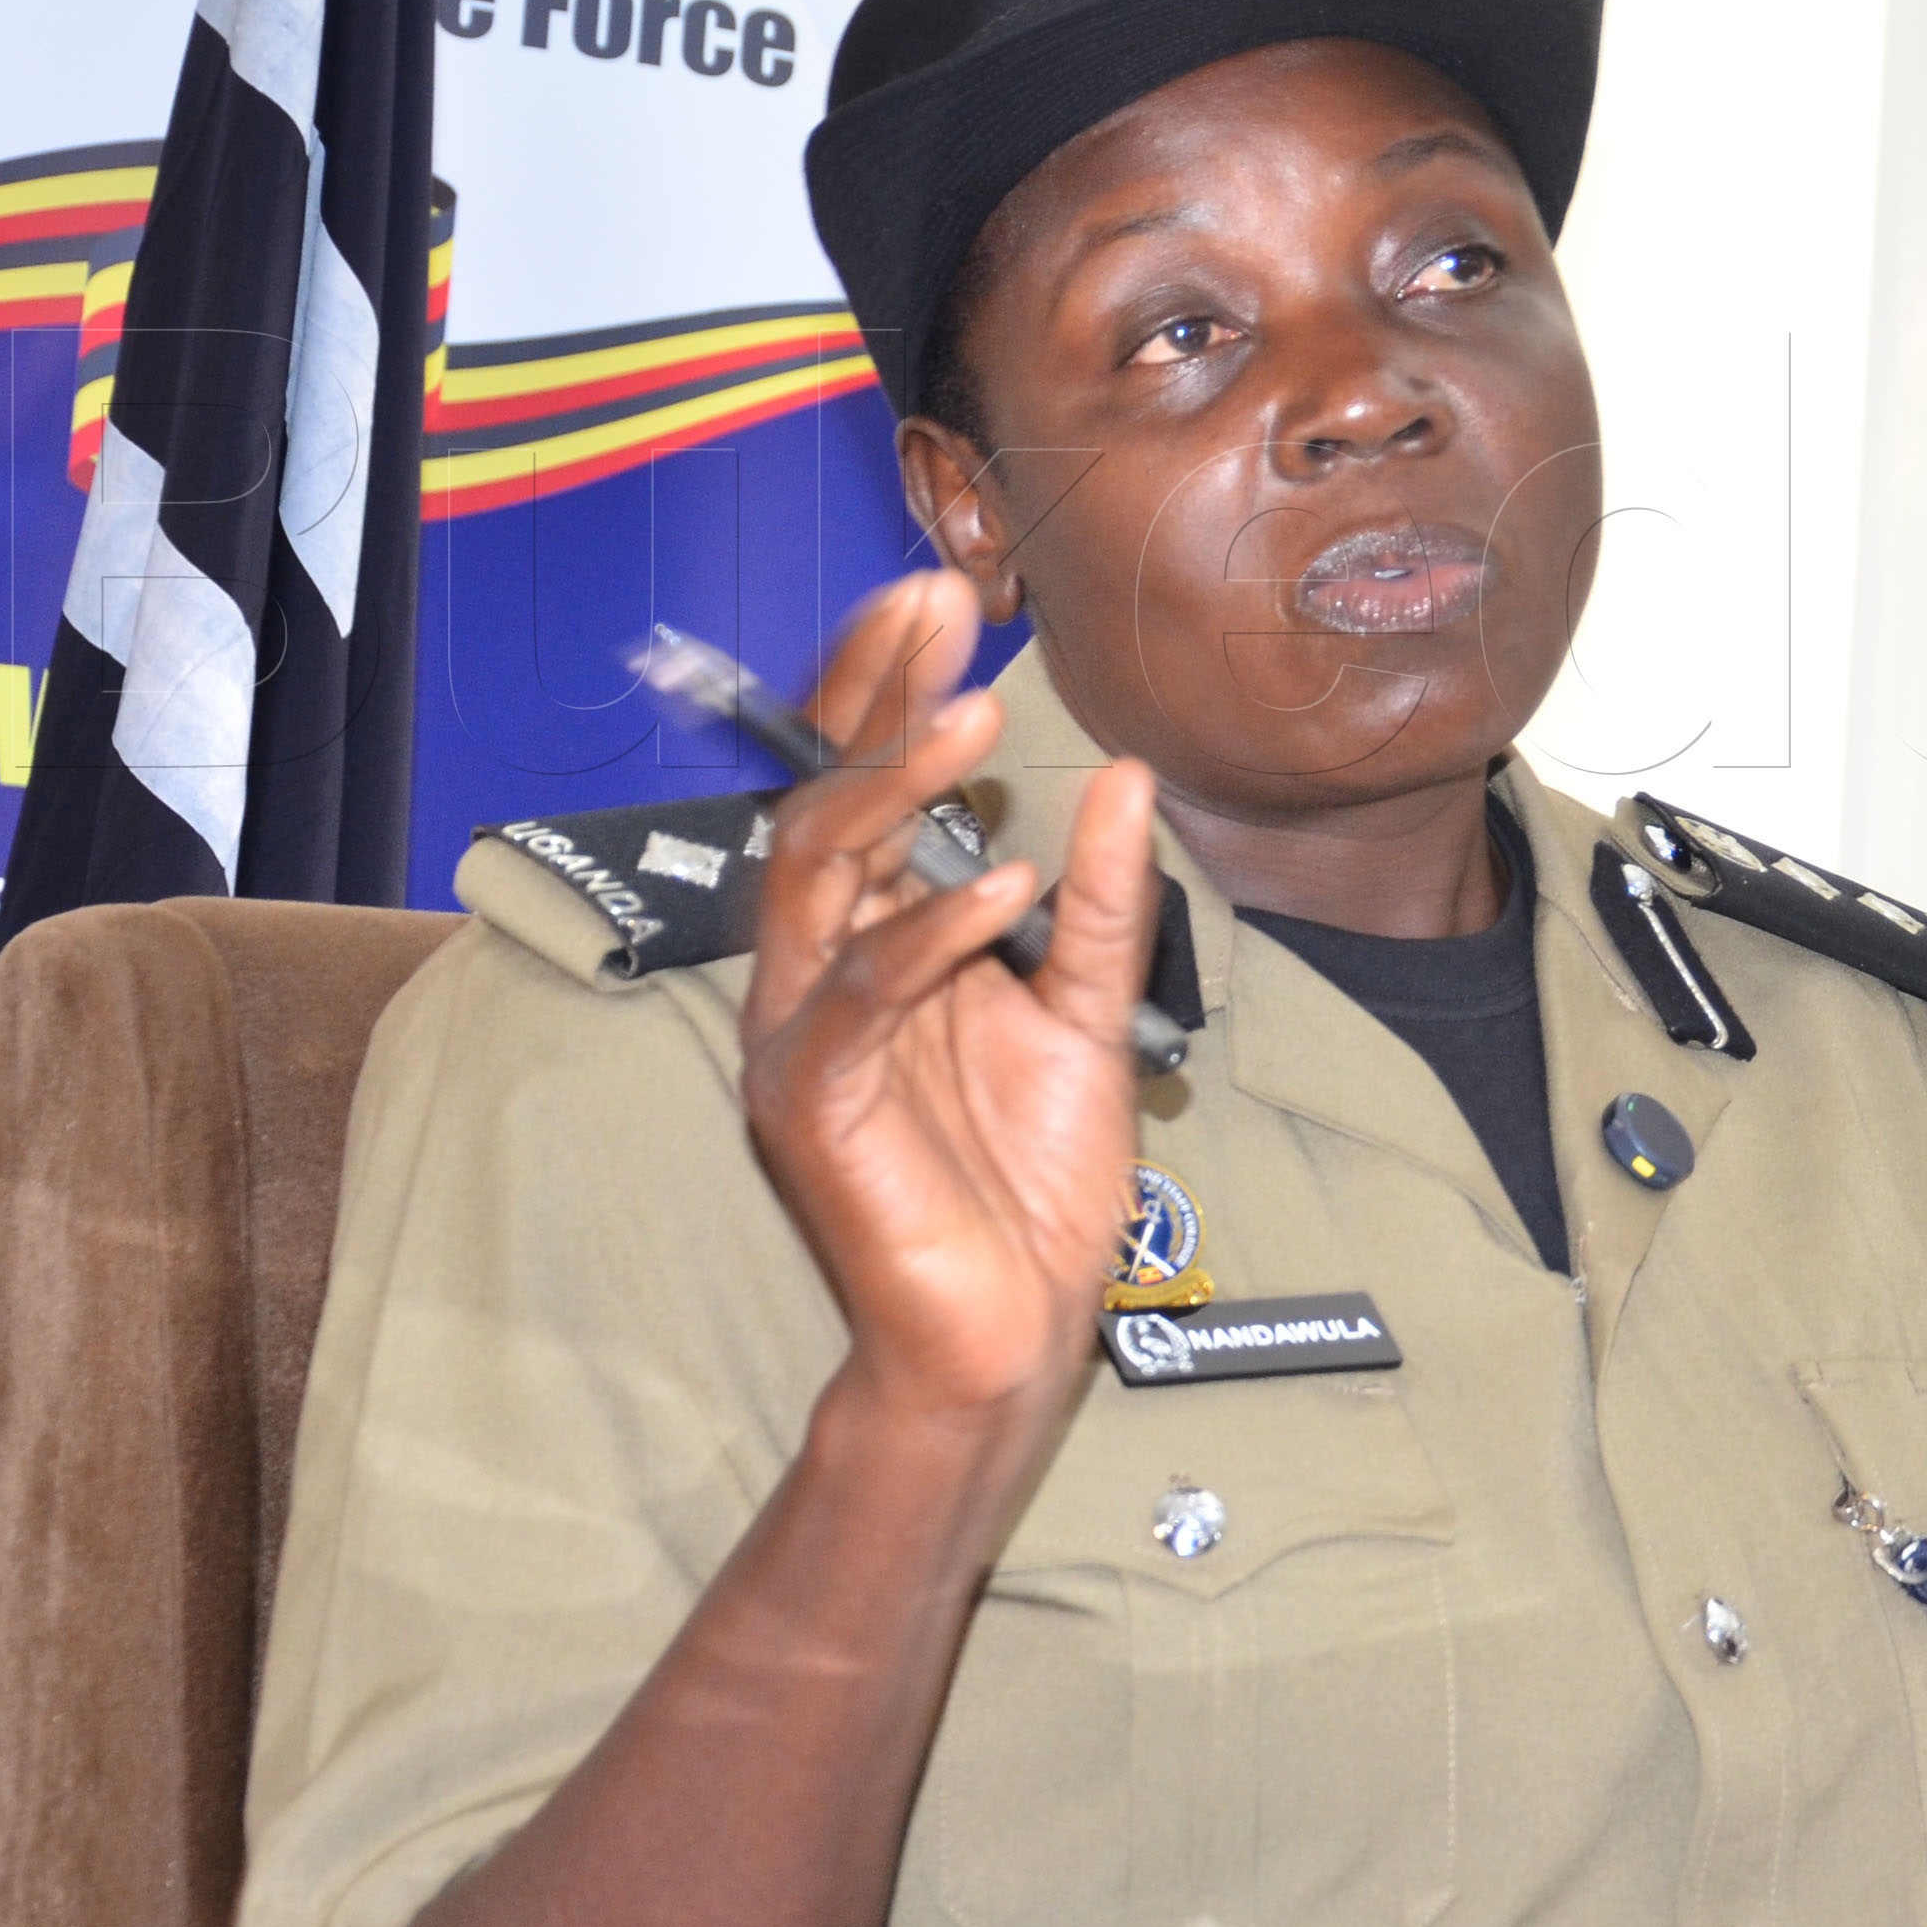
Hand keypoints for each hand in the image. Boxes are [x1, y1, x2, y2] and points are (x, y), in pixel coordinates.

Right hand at [738, 570, 1164, 1429]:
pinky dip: (927, 933)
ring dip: (891, 787)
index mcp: (876, 941)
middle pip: (823, 801)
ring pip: (815, 875)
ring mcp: (804, 1033)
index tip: (943, 595)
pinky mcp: (812, 1102)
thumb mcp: (1086, 1011)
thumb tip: (1122, 775)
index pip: (866, 788)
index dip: (888, 689)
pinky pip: (860, 995)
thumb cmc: (1034, 1182)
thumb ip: (1096, 901)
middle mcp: (820, 971)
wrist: (1012, 1331)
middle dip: (875, 698)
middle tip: (933, 606)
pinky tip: (997, 883)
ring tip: (973, 719)